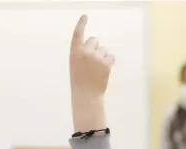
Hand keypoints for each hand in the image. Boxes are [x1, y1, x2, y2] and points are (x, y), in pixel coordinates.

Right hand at [70, 15, 114, 131]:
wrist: (86, 95)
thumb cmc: (80, 82)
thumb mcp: (76, 66)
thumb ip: (82, 54)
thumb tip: (95, 47)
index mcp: (74, 53)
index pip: (77, 34)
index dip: (81, 24)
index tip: (85, 16)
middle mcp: (85, 52)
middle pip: (94, 40)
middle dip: (95, 48)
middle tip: (92, 62)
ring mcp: (96, 56)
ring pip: (104, 49)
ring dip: (102, 57)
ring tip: (97, 70)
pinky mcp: (106, 62)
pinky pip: (111, 56)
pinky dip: (109, 62)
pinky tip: (104, 71)